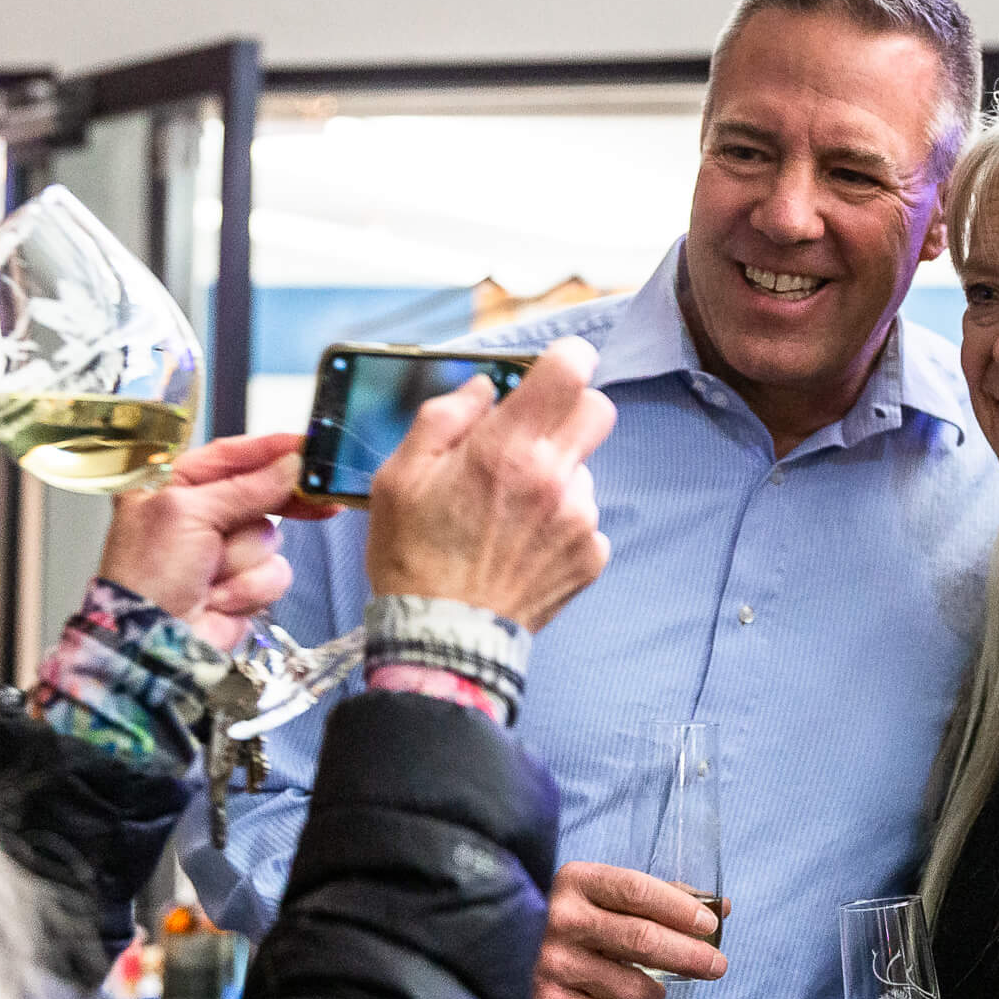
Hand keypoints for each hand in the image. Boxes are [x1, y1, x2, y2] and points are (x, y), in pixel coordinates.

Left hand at [94, 431, 338, 650]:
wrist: (152, 642)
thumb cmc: (148, 574)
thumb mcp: (188, 512)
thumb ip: (244, 487)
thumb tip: (290, 465)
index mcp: (173, 485)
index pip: (230, 455)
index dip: (270, 449)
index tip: (308, 445)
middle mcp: (200, 514)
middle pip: (261, 493)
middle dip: (278, 504)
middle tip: (319, 498)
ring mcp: (223, 551)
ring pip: (270, 537)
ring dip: (244, 559)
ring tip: (211, 576)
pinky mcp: (243, 584)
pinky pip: (274, 573)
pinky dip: (250, 588)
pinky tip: (220, 600)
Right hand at [365, 338, 615, 630]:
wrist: (441, 639)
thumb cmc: (413, 556)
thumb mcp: (399, 475)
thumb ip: (444, 417)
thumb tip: (483, 388)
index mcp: (506, 448)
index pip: (570, 370)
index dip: (565, 359)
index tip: (552, 369)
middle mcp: (553, 478)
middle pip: (598, 410)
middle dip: (569, 411)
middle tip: (528, 438)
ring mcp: (578, 519)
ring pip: (584, 470)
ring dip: (556, 477)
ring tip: (509, 513)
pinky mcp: (589, 556)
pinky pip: (585, 519)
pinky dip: (559, 524)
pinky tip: (522, 545)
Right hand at [527, 861, 726, 998]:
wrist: (485, 955)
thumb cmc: (555, 920)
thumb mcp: (591, 893)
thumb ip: (652, 897)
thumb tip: (719, 906)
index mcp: (573, 882)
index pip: (638, 891)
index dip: (681, 909)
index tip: (710, 924)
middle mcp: (560, 920)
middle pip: (643, 939)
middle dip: (690, 955)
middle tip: (715, 966)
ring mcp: (550, 965)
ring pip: (633, 986)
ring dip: (655, 992)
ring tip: (652, 990)